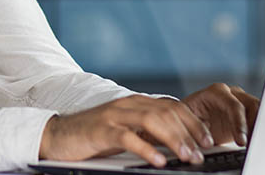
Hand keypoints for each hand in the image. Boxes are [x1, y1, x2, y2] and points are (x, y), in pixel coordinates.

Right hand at [38, 85, 258, 166]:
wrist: (58, 135)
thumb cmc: (93, 136)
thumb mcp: (125, 132)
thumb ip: (147, 133)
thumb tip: (176, 144)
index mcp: (136, 103)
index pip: (172, 107)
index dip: (192, 123)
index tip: (207, 140)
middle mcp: (128, 105)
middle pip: (167, 112)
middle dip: (188, 132)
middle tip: (201, 152)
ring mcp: (114, 116)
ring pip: (152, 121)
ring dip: (174, 140)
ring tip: (186, 157)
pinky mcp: (102, 130)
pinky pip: (128, 138)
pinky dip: (146, 149)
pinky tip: (158, 160)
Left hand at [181, 83, 258, 147]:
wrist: (187, 118)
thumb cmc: (185, 117)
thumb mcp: (188, 121)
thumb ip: (198, 128)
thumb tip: (207, 141)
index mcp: (216, 92)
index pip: (234, 105)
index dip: (240, 123)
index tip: (241, 141)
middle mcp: (231, 94)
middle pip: (252, 106)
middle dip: (255, 126)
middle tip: (254, 144)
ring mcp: (239, 102)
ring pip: (258, 112)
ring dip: (259, 128)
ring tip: (256, 146)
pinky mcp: (245, 114)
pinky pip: (258, 120)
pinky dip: (258, 132)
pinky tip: (255, 143)